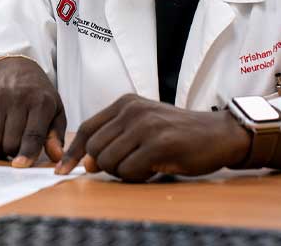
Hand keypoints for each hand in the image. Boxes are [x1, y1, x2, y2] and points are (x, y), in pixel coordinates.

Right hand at [0, 57, 65, 167]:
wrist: (15, 69)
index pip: (33, 134)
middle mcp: (18, 97)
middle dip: (14, 153)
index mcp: (41, 102)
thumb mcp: (55, 111)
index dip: (27, 153)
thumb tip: (57, 157)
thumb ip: (56, 135)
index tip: (21, 166)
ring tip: (6, 146)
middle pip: (11, 141)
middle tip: (18, 150)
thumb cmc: (39, 95)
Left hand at [55, 94, 250, 181]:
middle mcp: (132, 110)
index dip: (72, 151)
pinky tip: (154, 170)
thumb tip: (86, 164)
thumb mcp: (142, 124)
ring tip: (144, 166)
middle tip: (129, 166)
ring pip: (108, 161)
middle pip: (94, 148)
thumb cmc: (177, 133)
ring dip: (122, 173)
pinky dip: (137, 177)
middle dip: (104, 166)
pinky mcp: (159, 144)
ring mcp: (145, 126)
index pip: (87, 129)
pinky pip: (130, 171)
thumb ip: (114, 138)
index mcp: (124, 103)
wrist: (218, 134)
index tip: (62, 169)